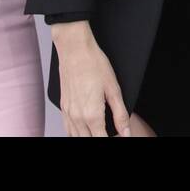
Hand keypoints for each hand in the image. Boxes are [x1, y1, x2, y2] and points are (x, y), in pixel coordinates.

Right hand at [52, 22, 130, 136]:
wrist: (75, 50)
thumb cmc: (94, 64)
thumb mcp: (114, 89)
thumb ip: (120, 114)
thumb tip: (126, 132)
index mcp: (91, 114)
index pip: (100, 140)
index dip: (112, 140)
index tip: (119, 137)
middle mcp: (77, 117)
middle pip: (88, 140)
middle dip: (99, 139)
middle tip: (111, 133)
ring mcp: (68, 113)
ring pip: (75, 137)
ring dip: (87, 137)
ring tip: (99, 132)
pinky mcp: (63, 107)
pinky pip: (68, 128)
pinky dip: (76, 133)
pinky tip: (84, 129)